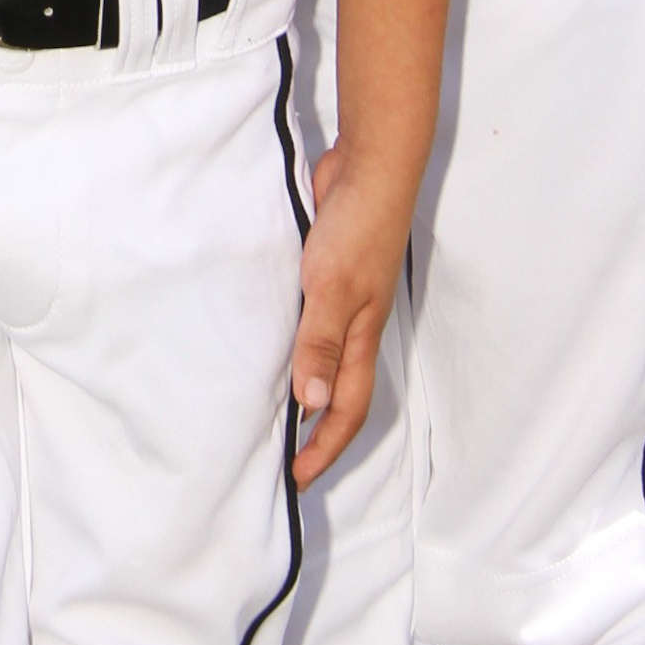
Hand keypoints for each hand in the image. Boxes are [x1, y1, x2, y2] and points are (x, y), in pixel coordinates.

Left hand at [288, 140, 410, 486]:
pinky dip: (299, 342)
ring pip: (327, 357)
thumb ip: (322, 343)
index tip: (298, 477)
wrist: (369, 167)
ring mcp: (346, 298)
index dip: (325, 446)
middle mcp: (357, 325)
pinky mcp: (329, 272)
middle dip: (319, 430)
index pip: (346, 409)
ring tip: (276, 408)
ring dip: (308, 386)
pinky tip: (274, 337)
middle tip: (287, 456)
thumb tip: (311, 403)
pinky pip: (314, 321)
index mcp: (363, 337)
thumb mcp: (334, 288)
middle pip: (341, 392)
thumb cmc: (359, 228)